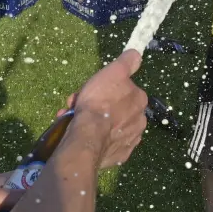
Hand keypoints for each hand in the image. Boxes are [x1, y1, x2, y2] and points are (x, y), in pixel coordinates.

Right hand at [65, 50, 148, 169]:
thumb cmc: (99, 102)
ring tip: (72, 121)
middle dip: (95, 106)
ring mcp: (130, 140)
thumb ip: (127, 62)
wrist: (87, 137)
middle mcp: (139, 121)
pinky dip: (95, 139)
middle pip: (115, 109)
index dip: (103, 88)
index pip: (121, 90)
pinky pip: (106, 144)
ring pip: (108, 126)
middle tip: (76, 106)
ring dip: (92, 122)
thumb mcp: (113, 72)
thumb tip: (136, 55)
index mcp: (139, 101)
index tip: (88, 90)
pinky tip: (82, 135)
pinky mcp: (119, 156)